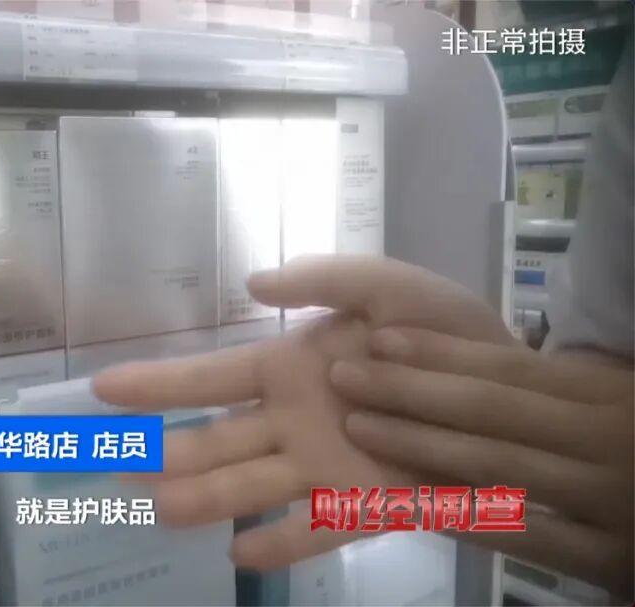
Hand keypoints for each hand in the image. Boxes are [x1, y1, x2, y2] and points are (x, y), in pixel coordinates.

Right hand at [93, 255, 514, 569]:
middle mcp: (289, 423)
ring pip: (249, 486)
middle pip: (213, 440)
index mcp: (286, 369)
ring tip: (161, 511)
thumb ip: (323, 279)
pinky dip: (281, 543)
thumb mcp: (387, 285)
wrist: (507, 387)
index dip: (155, 384)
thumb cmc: (443, 333)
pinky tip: (241, 558)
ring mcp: (321, 467)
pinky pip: (316, 529)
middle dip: (164, 452)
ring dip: (205, 499)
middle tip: (116, 465)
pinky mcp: (361, 504)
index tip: (103, 389)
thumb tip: (253, 285)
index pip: (207, 377)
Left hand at [331, 326, 633, 595]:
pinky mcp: (610, 558)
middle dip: (411, 390)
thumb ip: (557, 388)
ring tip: (358, 426)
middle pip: (492, 409)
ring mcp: (609, 500)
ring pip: (499, 467)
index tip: (378, 338)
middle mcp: (606, 437)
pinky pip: (523, 533)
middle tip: (342, 376)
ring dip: (421, 445)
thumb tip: (472, 361)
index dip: (440, 352)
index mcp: (607, 394)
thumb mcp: (611, 405)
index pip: (511, 366)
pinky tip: (409, 504)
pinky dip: (465, 516)